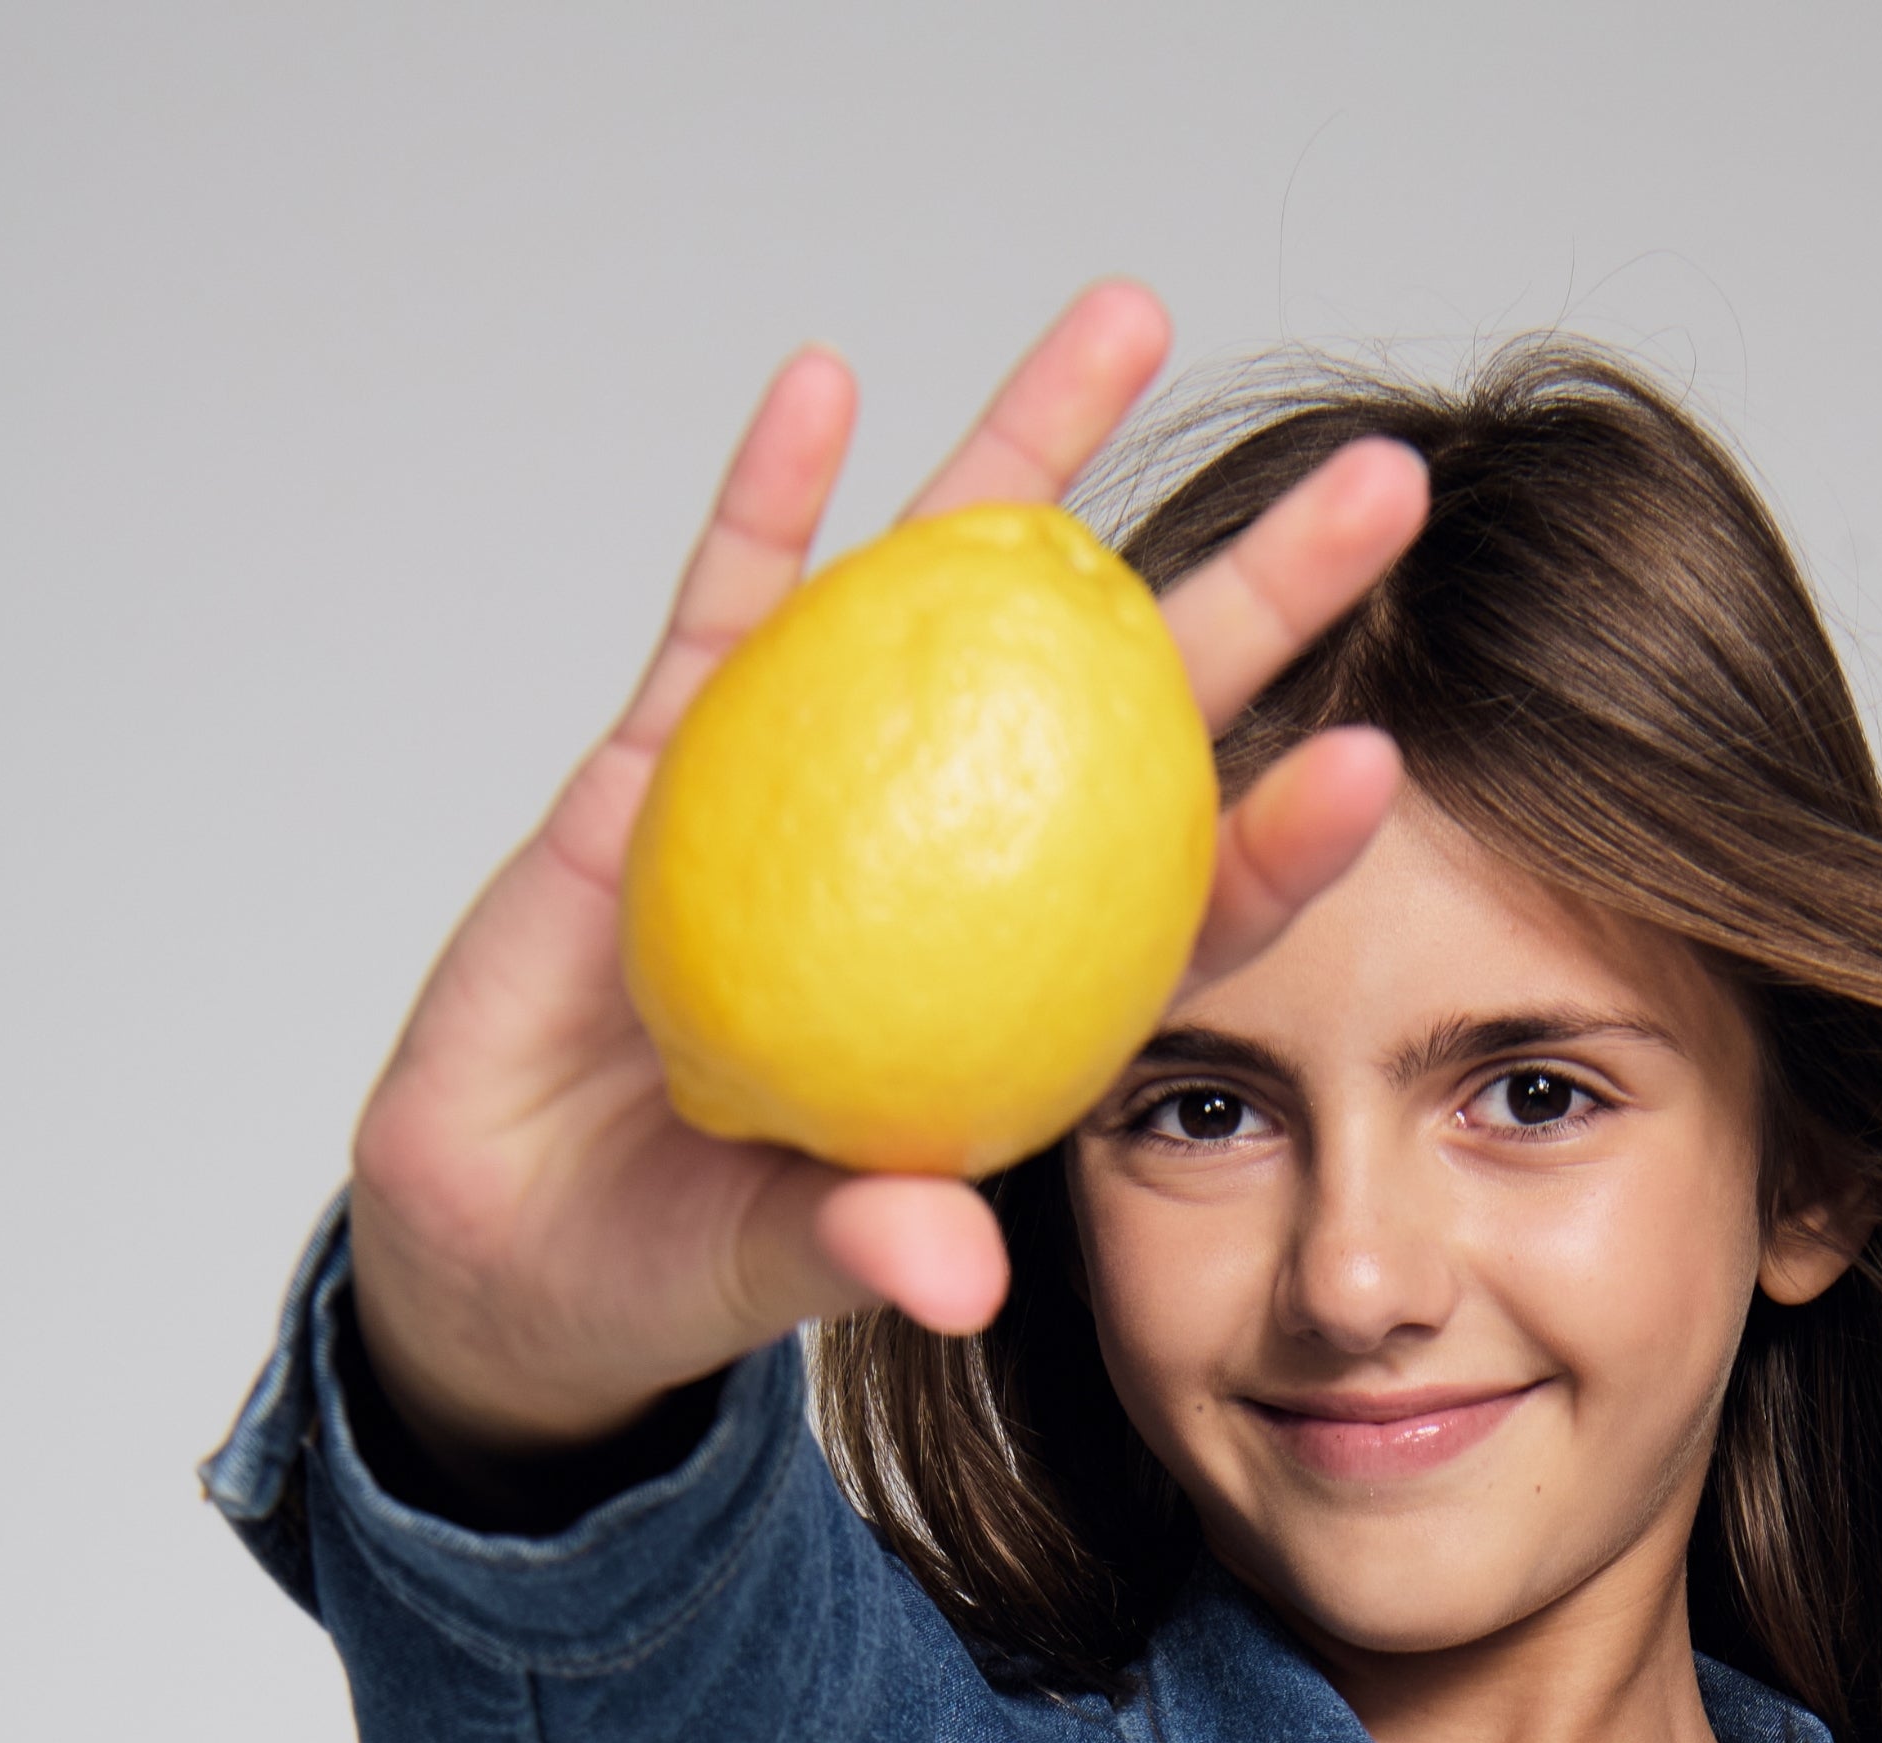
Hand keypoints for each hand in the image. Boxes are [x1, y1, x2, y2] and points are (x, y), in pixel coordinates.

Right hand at [345, 286, 1425, 1457]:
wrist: (505, 1232)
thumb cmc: (667, 1262)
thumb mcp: (774, 1271)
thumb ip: (867, 1249)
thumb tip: (960, 1284)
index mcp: (1009, 1002)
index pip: (1177, 907)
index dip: (1274, 840)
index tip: (1370, 761)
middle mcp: (942, 872)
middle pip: (1122, 707)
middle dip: (1250, 593)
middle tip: (1376, 485)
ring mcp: (811, 792)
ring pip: (947, 595)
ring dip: (1033, 454)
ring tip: (1131, 320)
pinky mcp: (668, 759)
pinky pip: (729, 605)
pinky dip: (772, 501)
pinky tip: (828, 389)